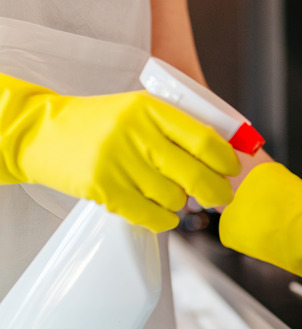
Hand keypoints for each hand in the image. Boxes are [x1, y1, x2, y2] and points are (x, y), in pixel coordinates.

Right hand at [0, 73, 240, 231]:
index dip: (226, 160)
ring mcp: (118, 161)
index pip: (204, 139)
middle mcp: (136, 133)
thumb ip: (175, 127)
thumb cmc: (99, 124)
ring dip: (181, 204)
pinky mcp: (104, 188)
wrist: (42, 133)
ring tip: (172, 196)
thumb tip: (222, 155)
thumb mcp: (137, 110)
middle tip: (220, 196)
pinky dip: (163, 220)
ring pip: (174, 198)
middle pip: (196, 174)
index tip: (233, 170)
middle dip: (216, 191)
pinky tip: (162, 214)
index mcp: (150, 109)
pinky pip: (150, 216)